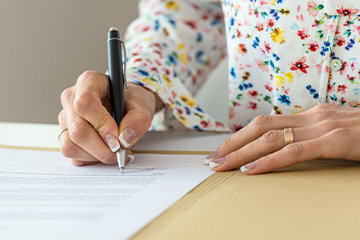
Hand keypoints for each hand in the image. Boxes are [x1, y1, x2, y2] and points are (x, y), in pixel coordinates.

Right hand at [58, 71, 162, 165]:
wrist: (128, 105)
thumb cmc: (132, 101)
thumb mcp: (142, 106)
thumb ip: (138, 121)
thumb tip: (124, 139)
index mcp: (90, 82)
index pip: (85, 104)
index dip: (101, 124)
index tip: (117, 139)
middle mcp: (72, 98)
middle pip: (77, 130)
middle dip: (102, 148)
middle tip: (121, 151)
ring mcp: (66, 117)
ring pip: (71, 145)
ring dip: (96, 155)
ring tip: (115, 151)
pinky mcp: (64, 134)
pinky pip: (72, 154)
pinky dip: (91, 159)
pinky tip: (105, 151)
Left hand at [205, 103, 359, 173]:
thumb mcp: (336, 133)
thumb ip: (312, 138)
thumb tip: (286, 149)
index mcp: (311, 116)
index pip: (266, 123)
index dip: (240, 136)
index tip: (222, 150)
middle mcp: (313, 116)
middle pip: (260, 126)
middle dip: (232, 143)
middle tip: (212, 159)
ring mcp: (324, 126)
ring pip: (270, 137)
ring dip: (241, 152)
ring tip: (221, 165)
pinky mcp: (337, 140)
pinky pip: (294, 151)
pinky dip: (269, 161)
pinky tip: (251, 171)